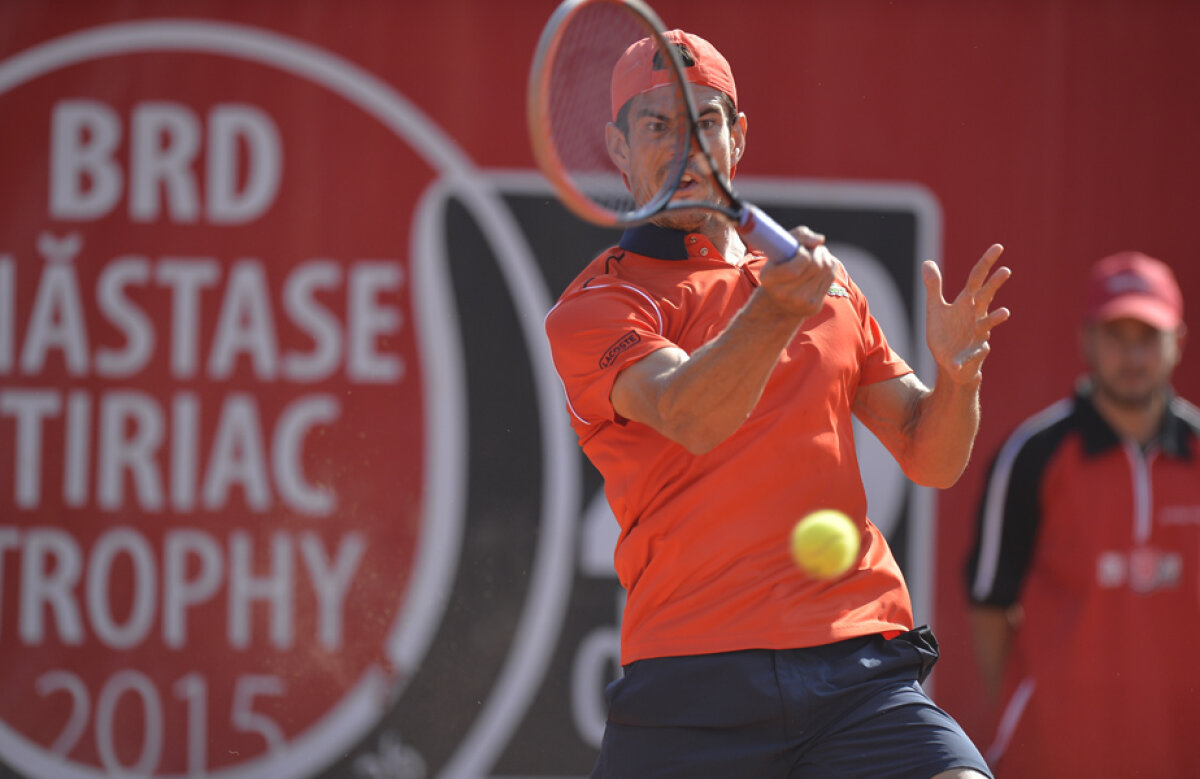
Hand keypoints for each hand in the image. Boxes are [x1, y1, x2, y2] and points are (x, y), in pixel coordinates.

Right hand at [758, 226, 837, 318]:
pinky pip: (830, 277)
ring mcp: (800, 302)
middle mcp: (784, 294)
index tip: (800, 248)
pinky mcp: (814, 306)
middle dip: (817, 251)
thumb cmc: (779, 268)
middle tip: (813, 248)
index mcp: (770, 279)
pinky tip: (820, 266)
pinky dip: (829, 266)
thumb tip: (820, 240)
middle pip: (816, 264)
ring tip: (817, 255)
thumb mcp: (779, 249)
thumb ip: (798, 236)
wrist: (777, 302)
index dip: (805, 250)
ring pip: (826, 269)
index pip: (802, 260)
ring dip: (824, 256)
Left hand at [923, 244, 1010, 384]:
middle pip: (986, 297)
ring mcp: (977, 335)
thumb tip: (927, 262)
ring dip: (995, 318)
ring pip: (988, 324)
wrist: (950, 363)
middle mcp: (976, 316)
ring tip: (1005, 313)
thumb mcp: (936, 308)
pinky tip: (958, 363)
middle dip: (994, 285)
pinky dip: (964, 360)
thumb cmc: (947, 334)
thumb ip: (933, 287)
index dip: (986, 263)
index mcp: (966, 303)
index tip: (999, 247)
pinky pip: (970, 356)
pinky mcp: (971, 355)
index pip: (977, 279)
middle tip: (1006, 270)